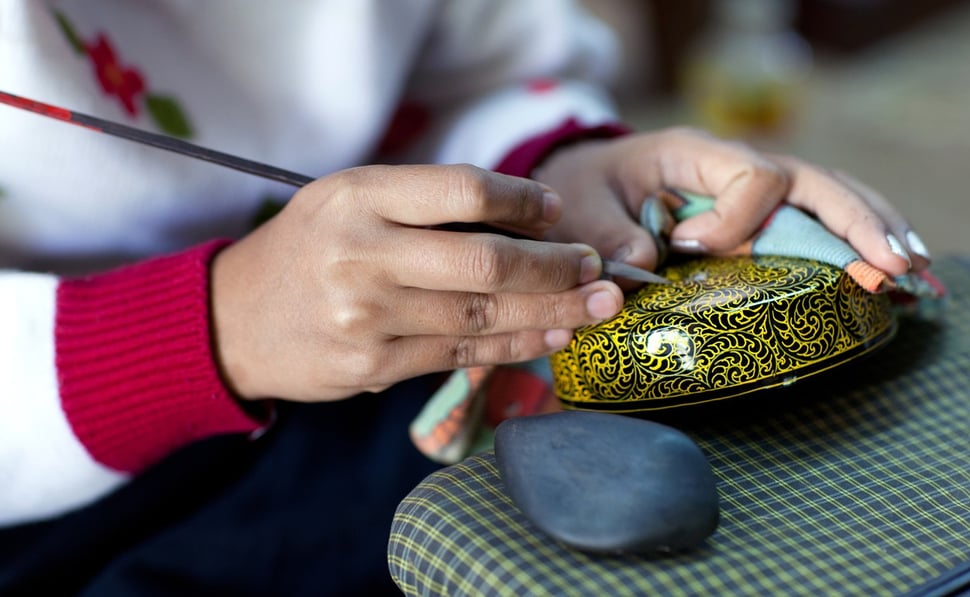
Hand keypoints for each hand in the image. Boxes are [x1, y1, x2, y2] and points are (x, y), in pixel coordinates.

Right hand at [210, 164, 622, 401]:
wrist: (232, 321)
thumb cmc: (306, 250)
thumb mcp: (347, 201)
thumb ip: (423, 203)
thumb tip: (527, 220)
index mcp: (357, 196)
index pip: (462, 190)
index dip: (522, 199)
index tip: (557, 209)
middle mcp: (361, 252)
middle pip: (486, 260)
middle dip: (556, 267)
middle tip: (600, 269)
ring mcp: (367, 314)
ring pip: (482, 314)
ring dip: (552, 311)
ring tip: (597, 306)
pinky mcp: (373, 364)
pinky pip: (462, 354)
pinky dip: (516, 346)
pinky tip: (554, 337)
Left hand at [533, 127, 929, 284]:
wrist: (589, 179)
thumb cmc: (588, 189)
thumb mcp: (582, 206)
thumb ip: (606, 234)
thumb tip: (642, 268)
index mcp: (697, 154)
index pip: (751, 177)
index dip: (735, 220)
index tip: (690, 249)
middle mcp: (738, 166)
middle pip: (813, 181)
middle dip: (854, 222)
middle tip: (890, 264)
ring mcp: (758, 188)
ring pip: (829, 195)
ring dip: (872, 227)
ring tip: (912, 267)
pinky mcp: (762, 213)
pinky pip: (817, 217)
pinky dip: (857, 235)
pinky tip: (892, 261)